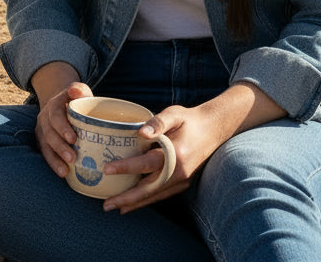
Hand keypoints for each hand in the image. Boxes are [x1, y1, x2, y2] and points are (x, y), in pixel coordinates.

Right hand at [30, 63, 91, 179]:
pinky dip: (53, 163)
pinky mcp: (43, 141)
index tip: (73, 138)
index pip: (56, 115)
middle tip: (72, 158)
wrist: (62, 103)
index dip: (62, 127)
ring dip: (54, 159)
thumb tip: (75, 90)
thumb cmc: (77, 100)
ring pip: (45, 145)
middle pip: (49, 133)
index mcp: (54, 105)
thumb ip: (79, 89)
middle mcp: (45, 117)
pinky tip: (63, 173)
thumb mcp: (80, 91)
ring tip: (65, 171)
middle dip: (60, 147)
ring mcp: (42, 130)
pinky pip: (45, 153)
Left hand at [102, 83, 285, 213]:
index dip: (126, 167)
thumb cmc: (190, 119)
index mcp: (175, 154)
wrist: (215, 129)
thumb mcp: (174, 114)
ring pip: (155, 196)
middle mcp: (179, 172)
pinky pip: (162, 194)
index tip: (106, 170)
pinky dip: (147, 200)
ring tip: (116, 207)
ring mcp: (182, 180)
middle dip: (126, 198)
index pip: (146, 164)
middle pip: (149, 189)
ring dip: (135, 203)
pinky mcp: (183, 182)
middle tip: (106, 205)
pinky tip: (134, 203)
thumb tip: (141, 133)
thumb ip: (158, 122)